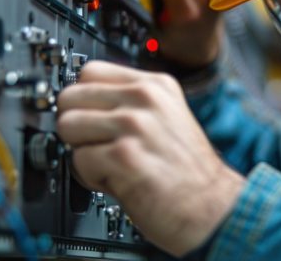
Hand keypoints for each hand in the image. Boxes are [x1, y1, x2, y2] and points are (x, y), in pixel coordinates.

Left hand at [56, 61, 245, 255]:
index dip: (84, 100)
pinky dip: (91, 178)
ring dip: (82, 152)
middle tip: (100, 146)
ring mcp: (135, 125)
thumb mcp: (168, 118)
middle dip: (77, 126)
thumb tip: (84, 104)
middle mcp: (145, 99)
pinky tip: (119, 182)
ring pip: (68, 126)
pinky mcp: (124, 156)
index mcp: (155, 85)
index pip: (89, 71)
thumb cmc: (189, 174)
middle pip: (70, 96)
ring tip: (111, 164)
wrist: (213, 209)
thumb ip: (131, 104)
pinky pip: (77, 160)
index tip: (91, 118)